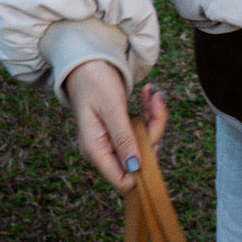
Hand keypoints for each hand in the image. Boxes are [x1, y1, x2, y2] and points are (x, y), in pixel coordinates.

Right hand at [64, 60, 168, 195]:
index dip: (145, 166)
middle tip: (156, 100)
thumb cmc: (93, 80)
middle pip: (139, 158)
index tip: (154, 138)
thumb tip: (136, 168)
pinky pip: (141, 129)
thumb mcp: (111, 107)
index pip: (124, 180)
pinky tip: (149, 94)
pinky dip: (149, 112)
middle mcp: (102, 151)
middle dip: (154, 130)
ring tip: (152, 92)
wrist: (85, 60)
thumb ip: (123, 138)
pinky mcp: (118, 131)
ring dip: (154, 117)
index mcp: (95, 150)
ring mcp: (111, 141)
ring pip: (144, 142)